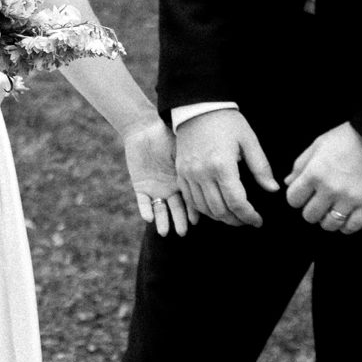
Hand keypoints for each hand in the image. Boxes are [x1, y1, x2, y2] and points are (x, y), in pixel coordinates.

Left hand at [123, 117, 192, 236]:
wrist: (144, 129)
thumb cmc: (167, 135)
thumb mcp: (184, 147)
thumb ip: (195, 158)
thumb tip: (220, 160)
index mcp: (184, 180)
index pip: (192, 199)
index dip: (195, 209)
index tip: (199, 219)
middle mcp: (172, 188)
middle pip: (177, 208)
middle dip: (180, 220)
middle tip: (183, 232)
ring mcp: (157, 189)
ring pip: (160, 210)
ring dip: (163, 221)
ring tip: (165, 232)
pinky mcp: (140, 187)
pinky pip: (142, 202)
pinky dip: (145, 210)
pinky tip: (148, 218)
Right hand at [174, 108, 278, 228]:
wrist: (197, 107)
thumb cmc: (227, 122)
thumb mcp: (249, 140)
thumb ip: (261, 167)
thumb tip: (273, 189)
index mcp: (222, 166)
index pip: (237, 202)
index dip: (249, 216)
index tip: (258, 220)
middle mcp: (203, 173)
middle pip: (220, 210)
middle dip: (236, 220)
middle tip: (247, 221)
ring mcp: (189, 174)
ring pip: (204, 209)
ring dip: (220, 218)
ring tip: (234, 216)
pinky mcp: (180, 173)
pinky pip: (191, 200)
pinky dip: (203, 210)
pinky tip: (216, 209)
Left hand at [284, 122, 361, 233]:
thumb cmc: (349, 137)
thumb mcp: (319, 144)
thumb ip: (301, 164)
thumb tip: (289, 182)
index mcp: (314, 173)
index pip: (293, 199)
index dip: (297, 198)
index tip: (304, 195)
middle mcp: (330, 189)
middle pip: (309, 215)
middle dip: (312, 210)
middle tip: (319, 203)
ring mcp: (349, 199)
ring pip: (329, 225)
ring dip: (328, 220)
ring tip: (332, 211)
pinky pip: (352, 227)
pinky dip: (347, 226)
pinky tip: (347, 217)